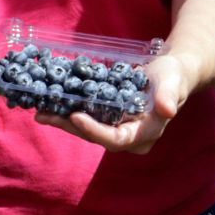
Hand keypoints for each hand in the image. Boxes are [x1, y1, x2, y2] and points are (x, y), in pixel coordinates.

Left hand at [33, 54, 187, 155]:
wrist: (170, 74)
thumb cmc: (174, 77)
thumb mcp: (173, 83)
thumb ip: (169, 96)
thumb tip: (167, 111)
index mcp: (144, 135)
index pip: (115, 139)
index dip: (94, 130)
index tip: (75, 116)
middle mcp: (127, 139)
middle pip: (94, 136)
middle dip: (69, 125)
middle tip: (44, 115)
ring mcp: (116, 131)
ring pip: (86, 130)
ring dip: (63, 120)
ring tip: (40, 111)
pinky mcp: (107, 121)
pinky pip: (86, 119)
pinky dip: (68, 112)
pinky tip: (49, 105)